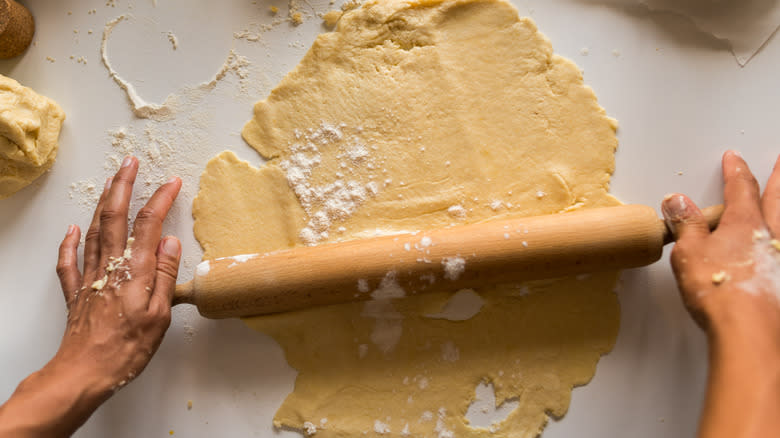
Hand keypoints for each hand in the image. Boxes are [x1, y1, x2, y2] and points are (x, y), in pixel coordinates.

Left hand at [0, 157, 182, 436]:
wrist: (84, 371)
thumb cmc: (127, 348)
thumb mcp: (159, 315)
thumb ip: (165, 276)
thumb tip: (169, 242)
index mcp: (135, 271)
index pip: (149, 225)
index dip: (160, 199)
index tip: (171, 182)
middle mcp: (110, 267)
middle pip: (115, 217)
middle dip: (123, 186)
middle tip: (130, 163)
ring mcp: (90, 277)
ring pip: (93, 230)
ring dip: (102, 203)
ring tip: (110, 183)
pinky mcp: (76, 292)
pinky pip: (69, 260)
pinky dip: (70, 241)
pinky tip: (72, 229)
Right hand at [662, 151, 779, 437]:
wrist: (749, 330)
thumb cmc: (721, 291)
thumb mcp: (689, 251)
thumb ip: (686, 224)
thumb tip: (678, 201)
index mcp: (745, 223)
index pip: (741, 188)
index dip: (736, 172)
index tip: (733, 159)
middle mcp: (771, 237)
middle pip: (777, 199)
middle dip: (777, 179)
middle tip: (779, 164)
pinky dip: (779, 246)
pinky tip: (775, 253)